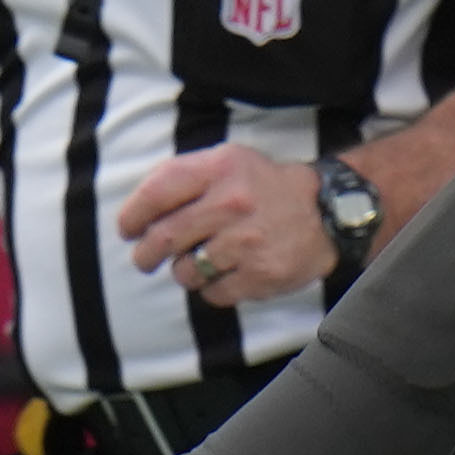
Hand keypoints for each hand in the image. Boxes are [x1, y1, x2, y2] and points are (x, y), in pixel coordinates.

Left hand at [120, 143, 328, 305]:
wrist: (327, 213)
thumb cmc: (265, 187)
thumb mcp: (229, 161)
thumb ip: (184, 175)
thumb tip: (137, 205)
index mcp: (219, 169)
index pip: (156, 193)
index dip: (132, 216)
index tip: (127, 229)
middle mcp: (231, 203)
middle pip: (163, 238)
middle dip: (145, 255)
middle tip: (145, 259)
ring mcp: (246, 242)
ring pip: (184, 271)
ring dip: (182, 272)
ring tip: (199, 262)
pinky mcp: (259, 275)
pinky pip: (212, 293)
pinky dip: (211, 288)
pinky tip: (226, 273)